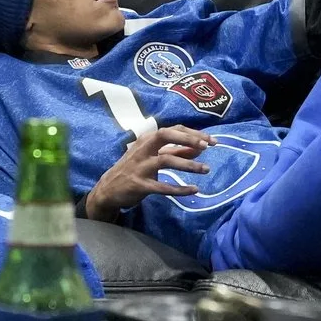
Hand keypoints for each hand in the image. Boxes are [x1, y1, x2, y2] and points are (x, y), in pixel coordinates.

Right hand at [83, 125, 212, 222]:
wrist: (109, 189)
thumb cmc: (135, 169)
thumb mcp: (153, 156)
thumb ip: (176, 152)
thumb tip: (199, 148)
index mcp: (147, 140)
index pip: (172, 130)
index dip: (193, 133)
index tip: (211, 140)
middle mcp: (143, 149)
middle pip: (165, 136)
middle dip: (187, 139)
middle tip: (206, 147)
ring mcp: (140, 166)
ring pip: (166, 161)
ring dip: (188, 165)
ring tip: (206, 170)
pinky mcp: (140, 185)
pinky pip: (162, 186)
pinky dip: (179, 188)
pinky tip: (194, 190)